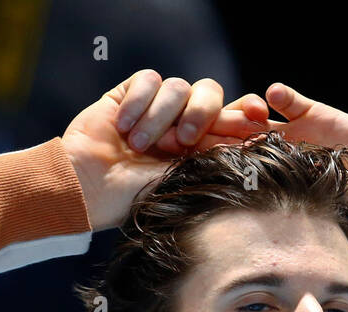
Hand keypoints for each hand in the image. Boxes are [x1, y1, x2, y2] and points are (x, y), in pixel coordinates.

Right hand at [62, 70, 270, 230]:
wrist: (87, 186)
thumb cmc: (132, 196)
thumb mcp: (181, 180)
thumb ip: (212, 157)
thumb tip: (250, 139)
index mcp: (199, 145)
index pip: (231, 118)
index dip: (246, 112)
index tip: (260, 116)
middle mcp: (179, 122)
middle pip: (210, 93)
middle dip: (204, 113)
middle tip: (186, 139)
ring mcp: (155, 107)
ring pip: (178, 87)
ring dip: (161, 118)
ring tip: (140, 145)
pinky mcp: (129, 93)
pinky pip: (149, 79)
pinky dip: (139, 102)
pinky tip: (123, 126)